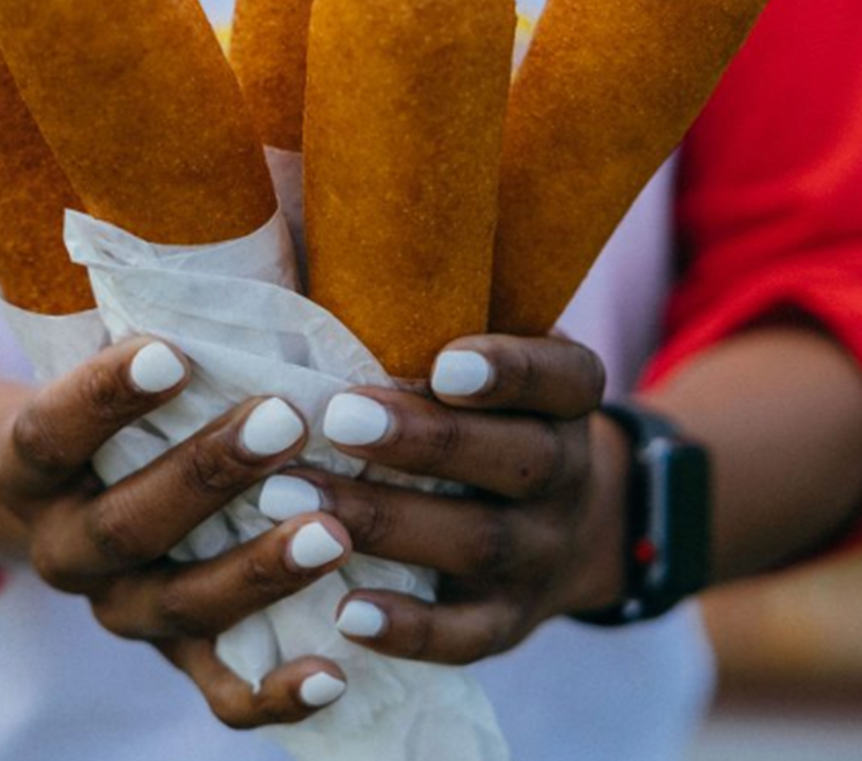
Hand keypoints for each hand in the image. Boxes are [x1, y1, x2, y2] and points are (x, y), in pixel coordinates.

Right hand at [0, 336, 356, 726]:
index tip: (175, 349)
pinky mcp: (184, 662)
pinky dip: (278, 694)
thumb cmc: (141, 399)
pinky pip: (223, 697)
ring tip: (331, 531)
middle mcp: (65, 550)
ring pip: (182, 606)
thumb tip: (250, 215)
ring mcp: (124, 613)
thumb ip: (160, 313)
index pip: (51, 432)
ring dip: (258, 569)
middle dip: (207, 473)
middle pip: (126, 524)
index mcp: (28, 469)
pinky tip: (336, 670)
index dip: (105, 397)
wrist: (101, 498)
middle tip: (285, 420)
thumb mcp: (123, 359)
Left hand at [260, 335, 628, 663]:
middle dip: (422, 441)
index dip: (509, 370)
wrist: (569, 523)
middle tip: (337, 419)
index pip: (559, 376)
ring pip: (475, 542)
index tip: (444, 363)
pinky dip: (410, 629)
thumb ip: (421, 307)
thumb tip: (301, 224)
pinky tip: (345, 613)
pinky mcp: (509, 621)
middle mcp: (566, 473)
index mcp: (567, 396)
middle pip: (512, 458)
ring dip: (384, 521)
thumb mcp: (480, 352)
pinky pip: (467, 636)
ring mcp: (541, 553)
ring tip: (292, 498)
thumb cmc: (479, 408)